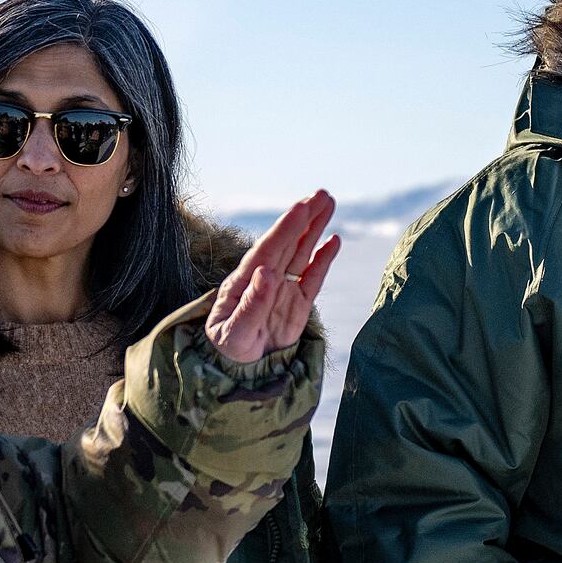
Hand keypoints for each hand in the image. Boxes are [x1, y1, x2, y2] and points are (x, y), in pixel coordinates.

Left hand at [206, 190, 340, 363]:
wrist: (237, 368)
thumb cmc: (228, 348)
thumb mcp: (233, 332)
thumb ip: (250, 305)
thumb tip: (266, 273)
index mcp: (245, 280)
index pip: (269, 249)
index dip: (286, 228)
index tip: (301, 208)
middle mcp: (265, 278)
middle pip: (288, 243)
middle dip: (303, 218)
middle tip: (321, 194)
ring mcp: (282, 289)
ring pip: (302, 253)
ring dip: (314, 228)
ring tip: (328, 203)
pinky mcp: (297, 304)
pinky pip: (313, 278)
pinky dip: (323, 259)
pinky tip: (333, 240)